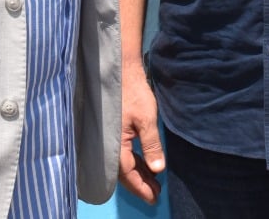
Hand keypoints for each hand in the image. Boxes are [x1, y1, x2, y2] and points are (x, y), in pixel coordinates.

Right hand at [118, 63, 165, 202]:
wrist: (122, 71)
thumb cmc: (134, 93)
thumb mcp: (147, 120)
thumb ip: (151, 145)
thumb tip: (158, 169)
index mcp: (116, 145)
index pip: (128, 174)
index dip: (141, 188)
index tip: (154, 198)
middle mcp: (110, 145)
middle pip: (125, 172)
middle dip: (141, 184)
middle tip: (156, 194)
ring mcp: (112, 138)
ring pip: (125, 163)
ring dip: (139, 173)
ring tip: (155, 183)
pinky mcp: (116, 131)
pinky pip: (125, 153)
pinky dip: (136, 161)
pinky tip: (147, 164)